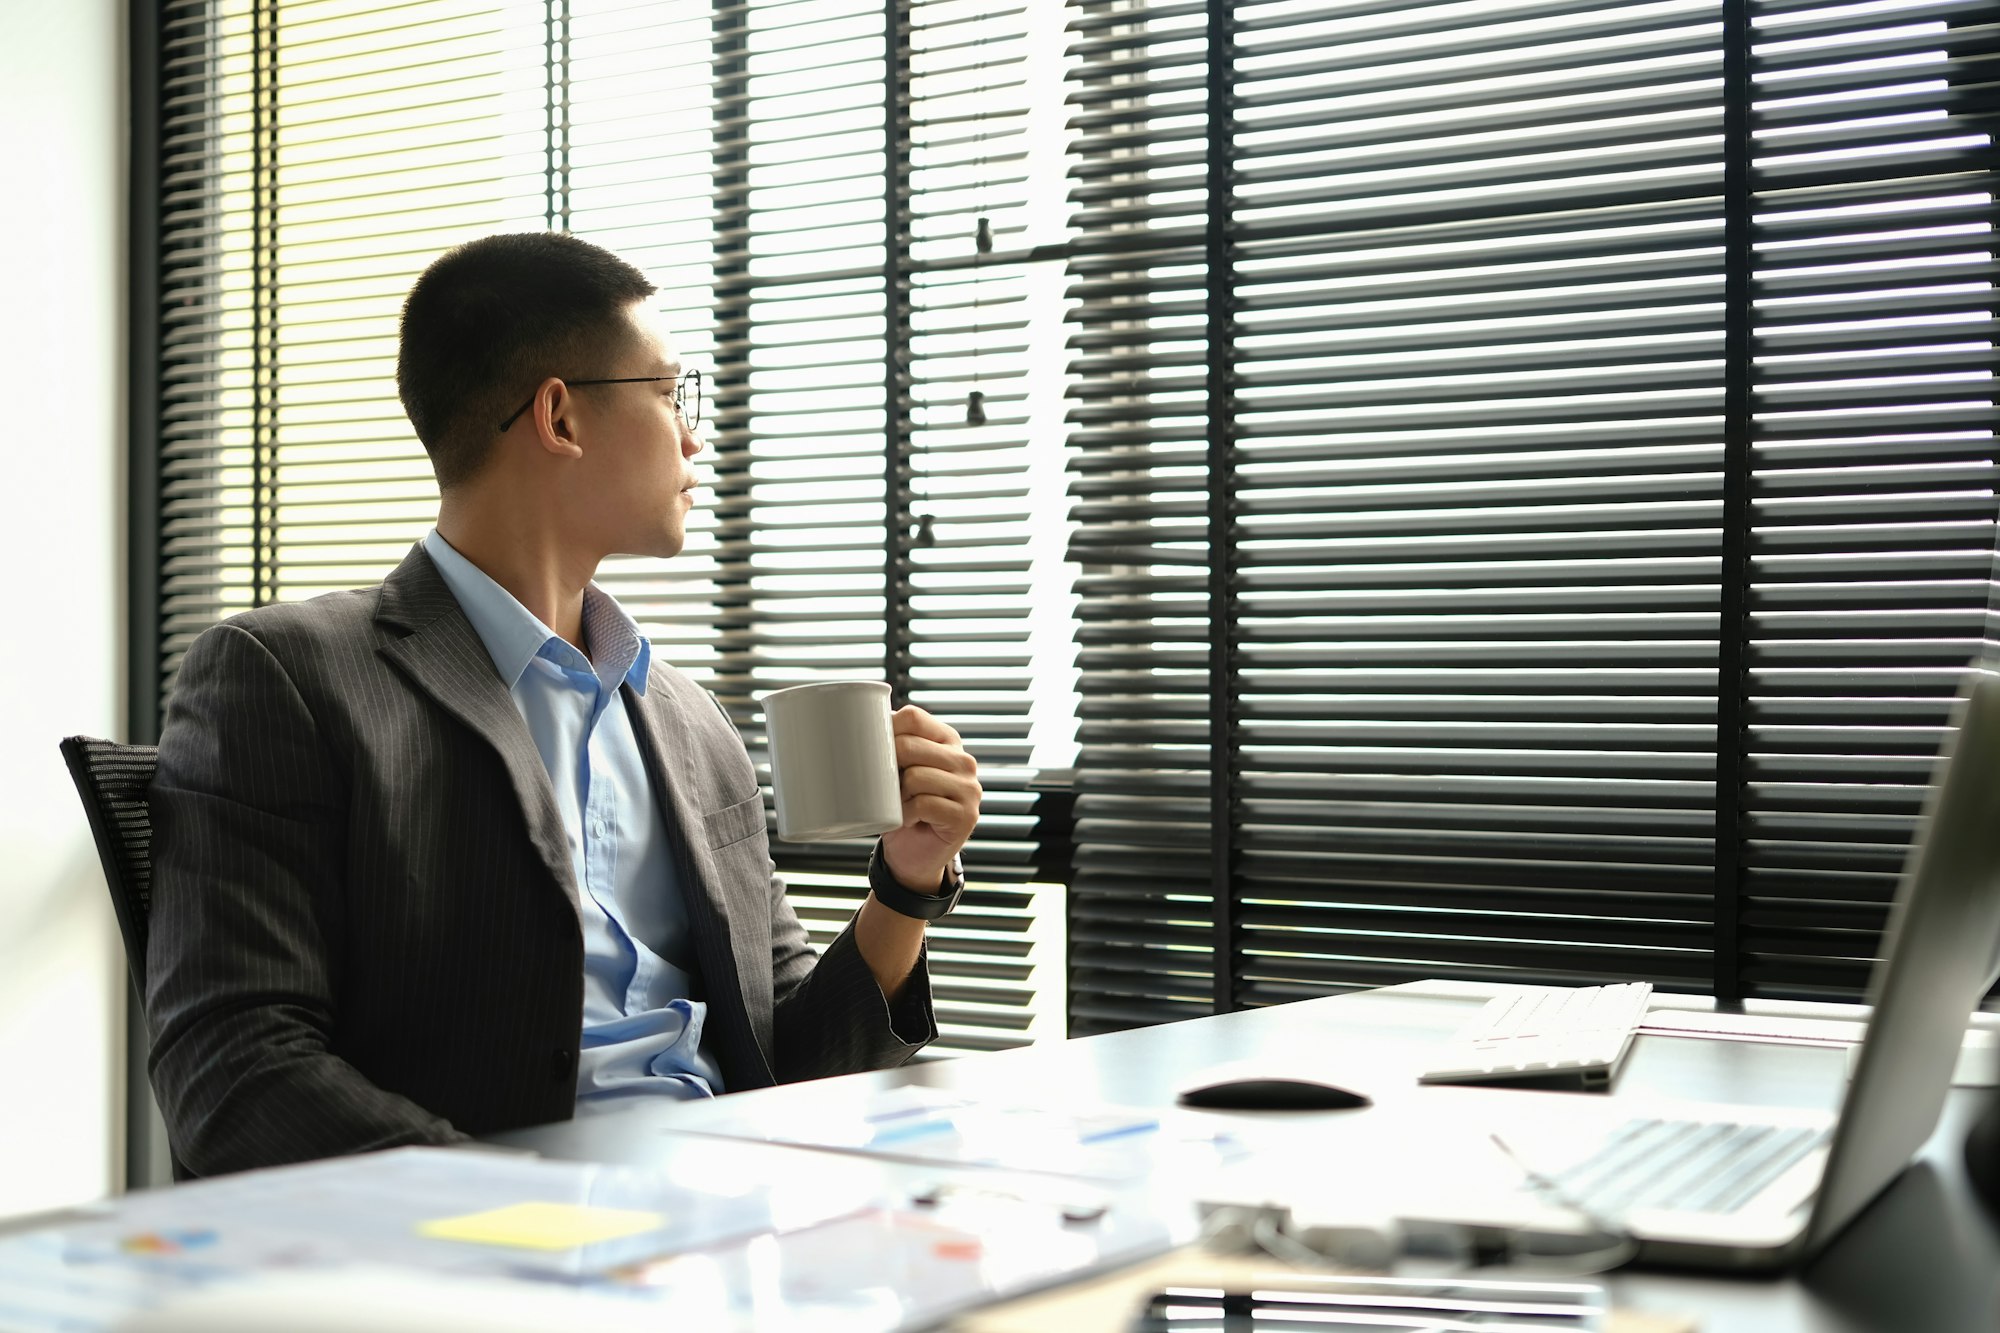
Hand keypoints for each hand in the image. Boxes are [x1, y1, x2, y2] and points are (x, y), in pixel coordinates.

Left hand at [879, 705, 980, 894]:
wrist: (914, 855)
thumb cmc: (901, 807)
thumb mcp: (897, 769)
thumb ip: (891, 744)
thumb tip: (859, 718)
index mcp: (947, 741)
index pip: (913, 717)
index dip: (886, 730)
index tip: (873, 749)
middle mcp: (964, 761)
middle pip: (909, 745)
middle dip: (887, 768)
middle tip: (888, 788)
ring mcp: (969, 789)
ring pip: (915, 776)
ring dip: (897, 796)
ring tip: (901, 805)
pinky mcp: (965, 815)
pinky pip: (923, 804)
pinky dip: (906, 815)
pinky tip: (907, 820)